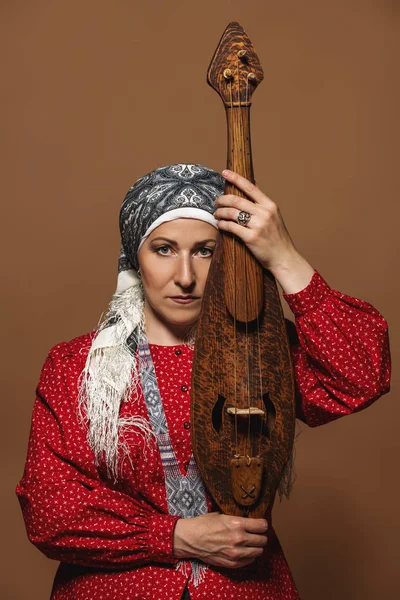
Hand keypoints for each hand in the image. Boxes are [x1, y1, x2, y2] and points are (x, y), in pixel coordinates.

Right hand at [173, 512, 267, 568]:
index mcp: (237, 524)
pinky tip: (245, 551)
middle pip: (262, 540)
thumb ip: (236, 519)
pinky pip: (249, 561)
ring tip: (252, 543)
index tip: (262, 525)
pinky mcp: (232, 563)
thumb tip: (247, 520)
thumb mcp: (221, 515)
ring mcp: (236, 553)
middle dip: (261, 536)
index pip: (261, 526)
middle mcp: (239, 539)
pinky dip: (250, 556)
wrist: (191, 539)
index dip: (263, 525)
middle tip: (257, 534)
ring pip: (258, 552)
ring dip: (257, 547)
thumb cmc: (204, 524)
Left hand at [214, 170, 314, 293]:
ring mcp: (258, 225)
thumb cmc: (277, 237)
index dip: (236, 178)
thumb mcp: (274, 215)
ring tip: (216, 214)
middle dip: (222, 200)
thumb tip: (254, 183)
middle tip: (216, 202)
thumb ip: (262, 202)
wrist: (284, 257)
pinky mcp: (251, 238)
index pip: (250, 187)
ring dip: (220, 212)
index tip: (225, 172)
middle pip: (236, 200)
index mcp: (270, 205)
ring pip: (231, 213)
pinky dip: (222, 224)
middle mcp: (264, 213)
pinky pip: (231, 227)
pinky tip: (220, 224)